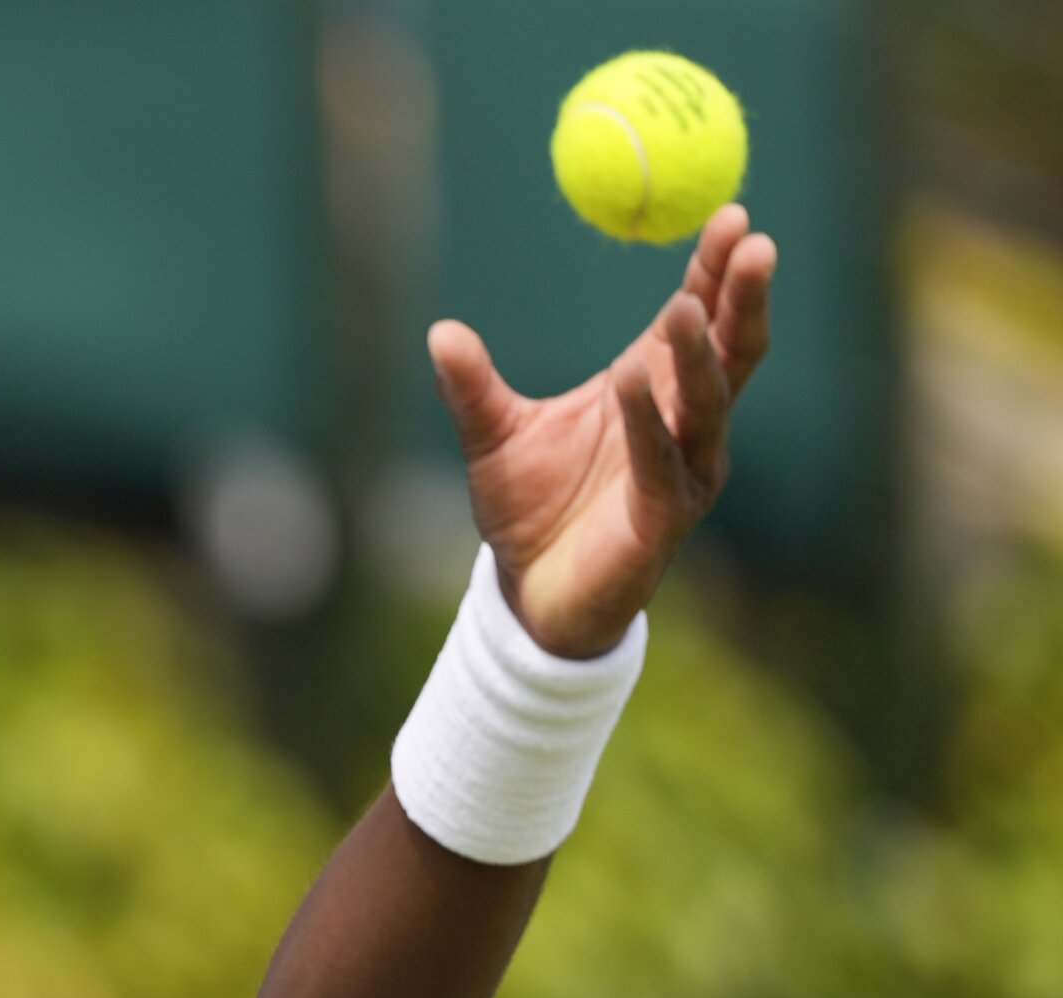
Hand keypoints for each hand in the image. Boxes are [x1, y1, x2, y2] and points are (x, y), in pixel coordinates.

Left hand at [427, 203, 777, 657]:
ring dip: (697, 353)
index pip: (698, 315)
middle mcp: (684, 424)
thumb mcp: (491, 436)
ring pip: (707, 402)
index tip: (730, 213)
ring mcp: (683, 470)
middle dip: (741, 296)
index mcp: (652, 386)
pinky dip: (648, 420)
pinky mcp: (665, 517)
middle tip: (749, 240)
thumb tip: (439, 331)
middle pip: (728, 349)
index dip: (716, 269)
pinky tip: (634, 379)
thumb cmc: (527, 508)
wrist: (529, 593)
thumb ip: (471, 386)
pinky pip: (662, 461)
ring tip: (686, 304)